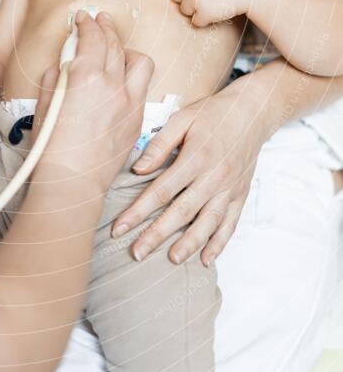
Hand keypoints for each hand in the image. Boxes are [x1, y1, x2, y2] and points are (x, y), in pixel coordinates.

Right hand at [32, 10, 154, 191]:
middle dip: (106, 27)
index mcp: (86, 76)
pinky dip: (132, 78)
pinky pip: (142, 88)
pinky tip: (122, 81)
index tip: (82, 18)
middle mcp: (113, 84)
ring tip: (117, 51)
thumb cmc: (51, 147)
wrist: (73, 181)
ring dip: (127, 51)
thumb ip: (56, 76)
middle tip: (99, 21)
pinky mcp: (137, 120)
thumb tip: (64, 64)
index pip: (91, 36)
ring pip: (140, 62)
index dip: (86, 23)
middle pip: (115, 43)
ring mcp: (130, 102)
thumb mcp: (43, 103)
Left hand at [111, 80, 268, 264]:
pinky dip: (219, 243)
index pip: (161, 191)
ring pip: (208, 223)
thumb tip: (138, 170)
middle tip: (137, 253)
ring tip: (171, 259)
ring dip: (189, 244)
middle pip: (181, 212)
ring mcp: (229, 189)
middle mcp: (214, 177)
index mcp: (196, 157)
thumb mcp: (182, 119)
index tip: (120, 228)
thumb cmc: (213, 113)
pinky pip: (230, 224)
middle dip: (157, 235)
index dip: (138, 212)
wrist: (253, 112)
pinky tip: (206, 259)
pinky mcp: (240, 195)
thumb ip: (160, 144)